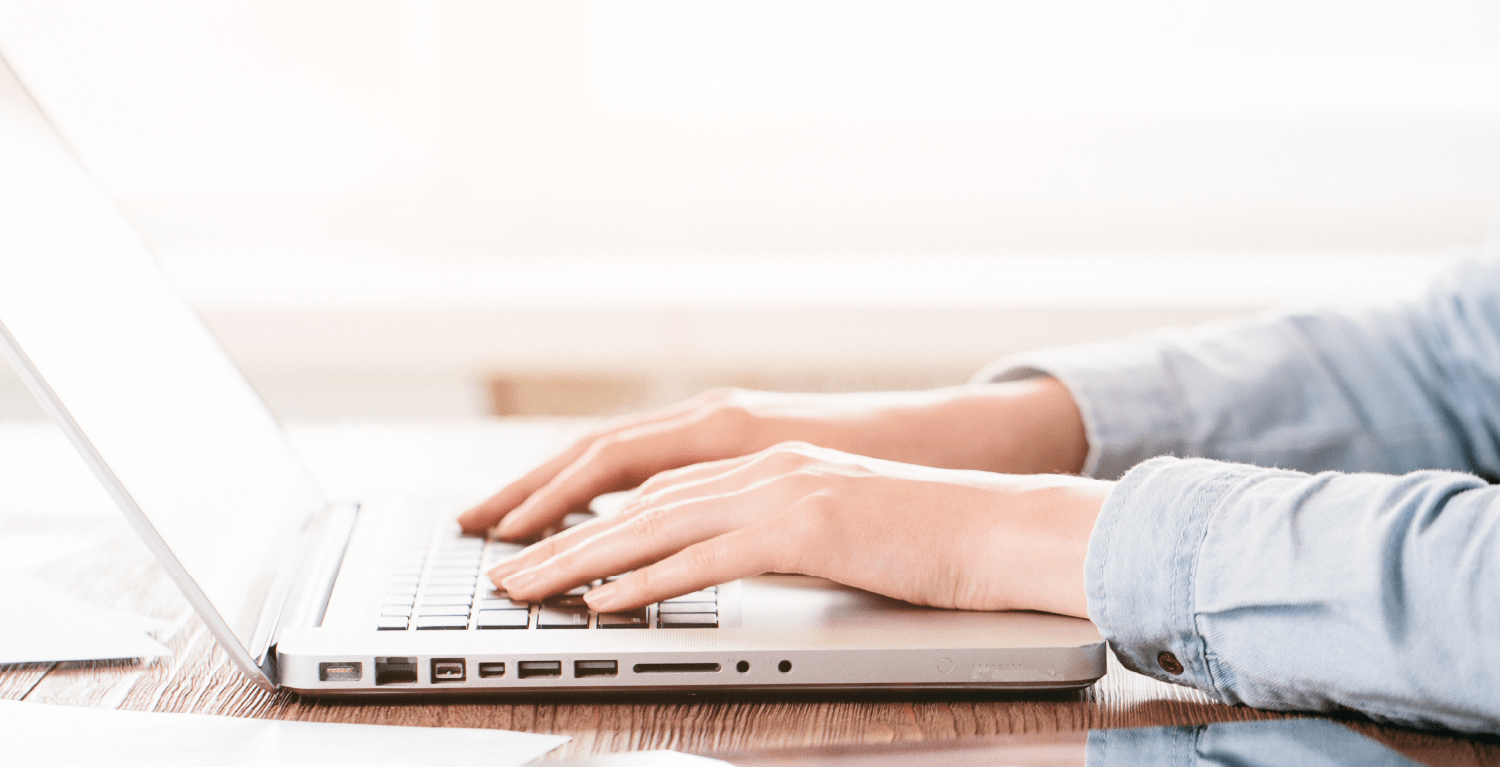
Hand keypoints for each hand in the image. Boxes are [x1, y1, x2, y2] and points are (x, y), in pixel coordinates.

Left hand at [457, 378, 1086, 539]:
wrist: (1001, 527)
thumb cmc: (925, 538)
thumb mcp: (832, 521)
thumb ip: (767, 527)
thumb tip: (708, 556)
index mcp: (762, 456)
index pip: (647, 480)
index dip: (579, 506)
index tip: (526, 537)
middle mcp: (760, 461)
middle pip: (632, 498)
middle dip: (555, 533)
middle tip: (499, 569)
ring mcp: (780, 489)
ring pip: (652, 524)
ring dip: (578, 560)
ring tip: (524, 590)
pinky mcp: (804, 527)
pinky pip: (704, 558)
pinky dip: (645, 580)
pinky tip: (603, 601)